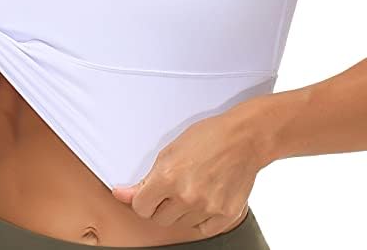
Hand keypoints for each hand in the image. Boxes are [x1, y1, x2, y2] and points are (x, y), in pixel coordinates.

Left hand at [111, 106, 263, 236]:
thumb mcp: (169, 151)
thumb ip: (146, 178)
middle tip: (173, 188)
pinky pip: (202, 229)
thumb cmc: (207, 137)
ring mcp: (207, 208)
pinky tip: (205, 197)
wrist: (243, 138)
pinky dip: (201, 217)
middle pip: (159, 218)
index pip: (140, 207)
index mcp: (168, 177)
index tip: (146, 194)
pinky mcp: (225, 215)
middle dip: (161, 205)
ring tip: (193, 187)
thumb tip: (123, 195)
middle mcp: (186, 196)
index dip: (142, 199)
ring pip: (180, 224)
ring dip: (181, 211)